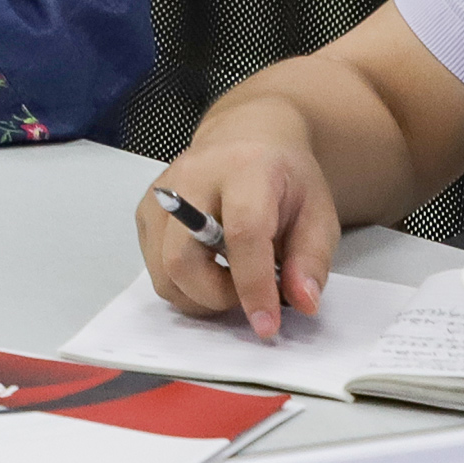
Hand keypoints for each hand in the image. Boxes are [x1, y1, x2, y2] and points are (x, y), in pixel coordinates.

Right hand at [141, 113, 337, 343]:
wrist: (247, 137)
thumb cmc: (284, 178)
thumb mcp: (318, 213)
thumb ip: (312, 260)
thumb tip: (302, 303)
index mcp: (246, 169)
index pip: (242, 234)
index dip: (253, 285)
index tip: (267, 325)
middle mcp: (192, 176)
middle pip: (182, 258)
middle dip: (216, 297)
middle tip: (248, 298)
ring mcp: (160, 192)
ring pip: (162, 270)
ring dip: (198, 296)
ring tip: (231, 283)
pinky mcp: (145, 210)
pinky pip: (153, 267)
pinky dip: (182, 284)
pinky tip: (209, 269)